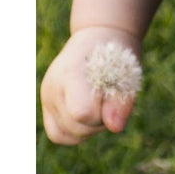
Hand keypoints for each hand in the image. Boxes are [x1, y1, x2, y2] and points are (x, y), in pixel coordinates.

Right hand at [41, 26, 140, 144]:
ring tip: (99, 108)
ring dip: (88, 129)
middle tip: (109, 102)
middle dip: (99, 123)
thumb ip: (122, 103)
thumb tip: (115, 128)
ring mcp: (46, 96)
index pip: (82, 113)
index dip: (103, 115)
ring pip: (65, 135)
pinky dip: (76, 132)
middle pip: (76, 128)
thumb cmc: (118, 59)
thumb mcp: (127, 77)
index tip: (112, 98)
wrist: (100, 38)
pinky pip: (58, 134)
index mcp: (72, 74)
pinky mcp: (47, 105)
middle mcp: (53, 86)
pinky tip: (90, 117)